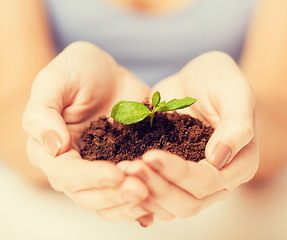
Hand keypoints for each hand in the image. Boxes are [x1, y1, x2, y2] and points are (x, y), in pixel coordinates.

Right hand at [22, 41, 151, 221]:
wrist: (107, 72)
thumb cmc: (77, 70)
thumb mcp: (55, 81)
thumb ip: (43, 112)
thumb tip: (54, 147)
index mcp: (51, 150)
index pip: (66, 174)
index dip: (89, 177)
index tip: (115, 174)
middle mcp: (75, 166)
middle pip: (89, 194)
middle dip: (114, 194)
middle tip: (140, 189)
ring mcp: (100, 167)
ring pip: (110, 198)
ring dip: (129, 202)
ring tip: (151, 195)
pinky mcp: (123, 164)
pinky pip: (129, 188)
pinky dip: (142, 199)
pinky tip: (156, 203)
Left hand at [119, 51, 258, 223]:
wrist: (197, 79)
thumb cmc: (219, 81)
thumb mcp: (234, 94)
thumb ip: (236, 126)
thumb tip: (219, 160)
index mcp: (239, 164)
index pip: (208, 182)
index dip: (179, 173)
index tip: (150, 155)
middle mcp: (217, 180)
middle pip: (188, 203)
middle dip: (157, 187)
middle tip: (129, 168)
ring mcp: (192, 180)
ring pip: (170, 206)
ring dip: (144, 193)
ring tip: (122, 170)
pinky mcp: (172, 175)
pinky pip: (156, 195)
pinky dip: (139, 190)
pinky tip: (121, 177)